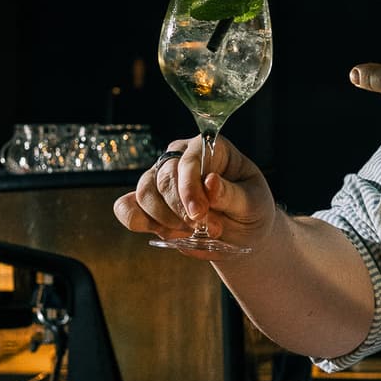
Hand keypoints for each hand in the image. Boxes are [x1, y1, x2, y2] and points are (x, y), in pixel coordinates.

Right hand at [113, 135, 277, 258]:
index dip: (190, 188)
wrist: (243, 233)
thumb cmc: (252, 210)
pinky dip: (138, 222)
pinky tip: (165, 233)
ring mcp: (160, 177)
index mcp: (210, 147)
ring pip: (144, 193)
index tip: (199, 214)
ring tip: (193, 233)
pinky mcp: (147, 201)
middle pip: (164, 178)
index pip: (189, 160)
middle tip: (208, 229)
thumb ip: (232, 194)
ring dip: (164, 220)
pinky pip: (126, 207)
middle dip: (182, 211)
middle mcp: (180, 156)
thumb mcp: (253, 203)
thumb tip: (210, 183)